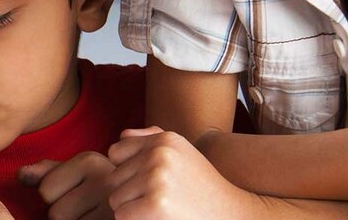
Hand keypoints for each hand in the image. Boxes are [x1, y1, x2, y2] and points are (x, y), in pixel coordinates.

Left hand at [18, 151, 114, 219]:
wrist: (155, 204)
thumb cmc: (110, 190)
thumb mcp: (83, 174)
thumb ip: (52, 172)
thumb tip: (21, 175)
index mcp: (92, 161)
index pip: (45, 190)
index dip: (56, 197)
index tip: (80, 194)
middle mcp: (105, 180)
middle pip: (55, 213)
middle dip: (68, 215)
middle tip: (91, 209)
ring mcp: (115, 206)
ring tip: (98, 216)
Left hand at [106, 127, 262, 218]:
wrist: (233, 215)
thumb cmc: (201, 188)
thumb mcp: (182, 155)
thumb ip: (151, 140)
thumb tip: (121, 136)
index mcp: (164, 139)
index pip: (115, 153)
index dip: (127, 173)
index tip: (149, 183)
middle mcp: (160, 153)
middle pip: (114, 179)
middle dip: (131, 194)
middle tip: (163, 199)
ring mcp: (158, 177)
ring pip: (116, 200)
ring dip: (134, 210)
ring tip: (163, 209)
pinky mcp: (156, 203)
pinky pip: (123, 215)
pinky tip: (161, 219)